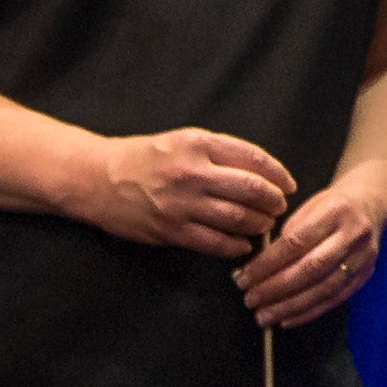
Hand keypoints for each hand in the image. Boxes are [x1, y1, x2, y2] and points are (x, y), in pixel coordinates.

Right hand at [66, 128, 293, 258]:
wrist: (98, 178)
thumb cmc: (145, 158)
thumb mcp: (183, 140)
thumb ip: (219, 153)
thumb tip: (261, 173)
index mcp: (198, 144)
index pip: (252, 158)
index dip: (277, 173)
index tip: (288, 184)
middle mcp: (191, 172)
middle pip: (251, 190)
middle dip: (273, 201)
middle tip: (280, 207)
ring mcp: (181, 204)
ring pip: (237, 218)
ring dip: (259, 224)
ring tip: (265, 224)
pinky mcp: (171, 230)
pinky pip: (214, 243)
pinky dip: (236, 246)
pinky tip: (244, 245)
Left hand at [239, 178, 386, 327]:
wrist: (370, 204)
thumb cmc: (329, 206)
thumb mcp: (308, 207)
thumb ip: (288, 235)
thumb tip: (257, 270)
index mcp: (336, 210)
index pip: (296, 242)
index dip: (267, 264)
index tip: (244, 278)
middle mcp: (354, 234)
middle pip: (311, 268)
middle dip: (276, 288)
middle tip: (250, 300)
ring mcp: (363, 257)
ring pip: (323, 289)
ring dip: (290, 306)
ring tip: (264, 316)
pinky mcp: (366, 275)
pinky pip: (335, 299)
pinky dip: (308, 312)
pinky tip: (287, 319)